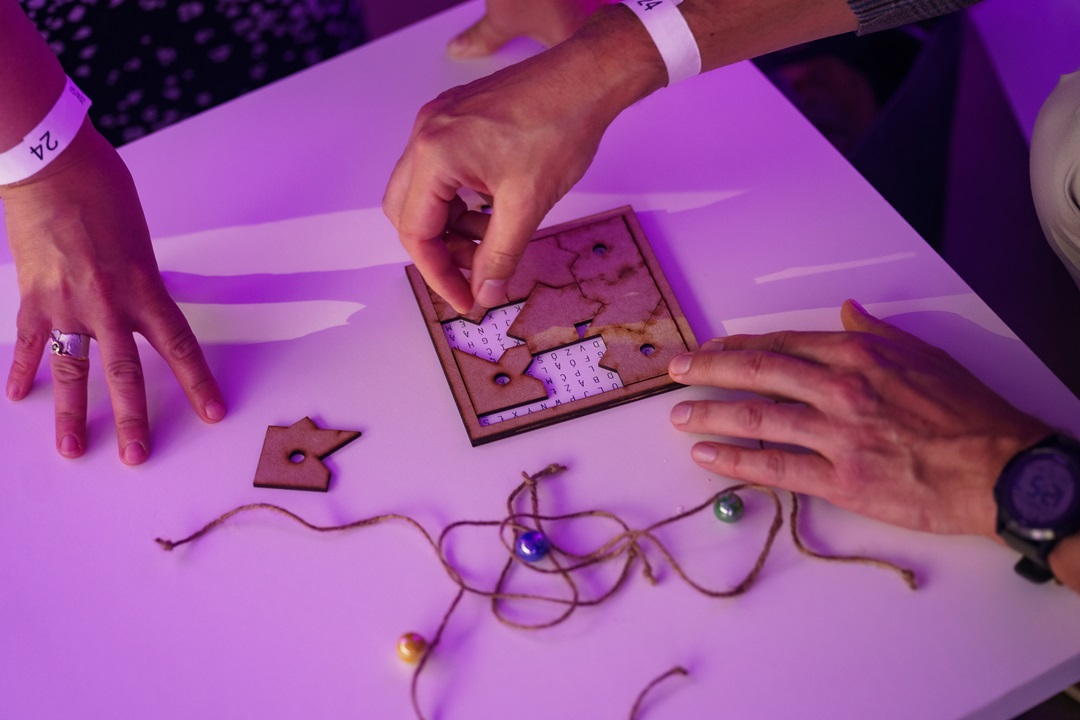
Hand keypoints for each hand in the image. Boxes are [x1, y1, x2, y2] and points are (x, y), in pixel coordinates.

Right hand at [2, 123, 223, 463]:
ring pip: (73, 371)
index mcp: (145, 287)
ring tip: (71, 450)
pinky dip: (22, 370)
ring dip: (71, 413)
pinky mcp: (32, 297)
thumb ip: (142, 280)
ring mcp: (66, 304)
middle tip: (136, 457)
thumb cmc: (103, 191)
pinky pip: (29, 343)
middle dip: (133, 418)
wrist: (51, 163)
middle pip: (126, 373)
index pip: (180, 346)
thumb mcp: (139, 240)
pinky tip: (17, 397)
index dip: (198, 383)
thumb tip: (140, 304)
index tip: (212, 413)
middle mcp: (109, 304)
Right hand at [385, 7, 664, 312]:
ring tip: (488, 244)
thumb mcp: (528, 204)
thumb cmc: (560, 125)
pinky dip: (457, 199)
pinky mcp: (454, 117)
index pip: (416, 232)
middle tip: (474, 275)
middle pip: (406, 212)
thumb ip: (500, 255)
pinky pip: (439, 169)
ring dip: (449, 226)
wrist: (587, 76)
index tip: (465, 299)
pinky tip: (489, 212)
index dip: (439, 274)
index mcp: (435, 154)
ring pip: (422, 192)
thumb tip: (485, 292)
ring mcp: (437, 121)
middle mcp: (424, 134)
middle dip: (438, 251)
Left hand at [667, 300, 1051, 538]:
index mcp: (857, 355)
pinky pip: (774, 467)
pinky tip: (706, 456)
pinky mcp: (840, 480)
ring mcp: (836, 435)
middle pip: (756, 372)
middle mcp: (839, 389)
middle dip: (707, 370)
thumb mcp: (926, 355)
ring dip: (709, 414)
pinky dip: (734, 461)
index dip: (736, 346)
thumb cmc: (969, 413)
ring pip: (757, 418)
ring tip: (678, 415)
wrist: (1000, 469)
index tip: (708, 348)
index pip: (780, 343)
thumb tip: (848, 311)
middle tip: (674, 371)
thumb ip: (878, 333)